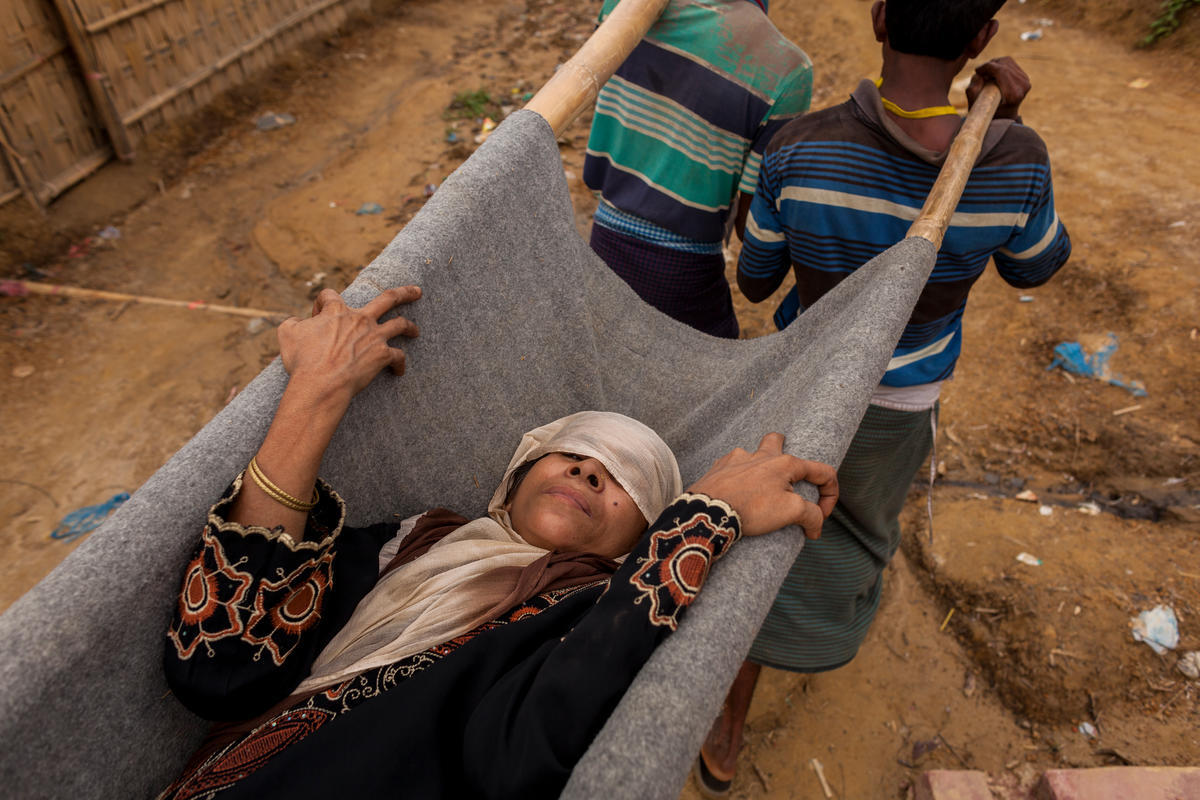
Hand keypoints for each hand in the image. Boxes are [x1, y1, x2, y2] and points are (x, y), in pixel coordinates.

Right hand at [277, 286, 420, 405]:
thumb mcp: (287, 335)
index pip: (330, 296)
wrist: (321, 383)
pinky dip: (400, 364)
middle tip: (417, 291)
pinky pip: (398, 357)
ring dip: (410, 327)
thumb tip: (297, 322)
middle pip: (388, 299)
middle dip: (405, 293)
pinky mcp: (382, 355)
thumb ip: (292, 323)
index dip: (321, 303)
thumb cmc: (303, 360)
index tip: (317, 315)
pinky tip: (399, 371)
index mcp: (337, 311)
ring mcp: (374, 336)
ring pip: (400, 325)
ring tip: (416, 331)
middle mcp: (360, 319)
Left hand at [687, 433, 837, 538]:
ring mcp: (737, 459)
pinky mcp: (719, 468)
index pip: (822, 472)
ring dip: (760, 468)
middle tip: (788, 476)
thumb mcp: (790, 512)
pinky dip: (739, 479)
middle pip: (779, 441)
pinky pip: (733, 467)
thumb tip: (815, 526)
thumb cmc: (751, 508)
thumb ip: (811, 516)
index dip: (829, 495)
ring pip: (753, 453)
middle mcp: (761, 455)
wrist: (708, 512)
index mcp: (785, 463)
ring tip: (760, 489)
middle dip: (786, 453)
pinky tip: (738, 494)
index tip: (820, 517)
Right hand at [967, 57, 1029, 119]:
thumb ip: (973, 90)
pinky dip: (1000, 65)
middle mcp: (1023, 87)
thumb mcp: (975, 105)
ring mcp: (1026, 81)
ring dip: (995, 64)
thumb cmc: (987, 113)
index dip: (986, 67)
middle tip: (980, 72)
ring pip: (1007, 61)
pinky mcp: (1025, 77)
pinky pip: (1010, 63)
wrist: (1002, 118)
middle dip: (990, 65)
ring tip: (987, 74)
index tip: (977, 71)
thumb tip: (978, 74)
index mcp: (1014, 94)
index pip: (1000, 71)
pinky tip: (994, 74)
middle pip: (1004, 63)